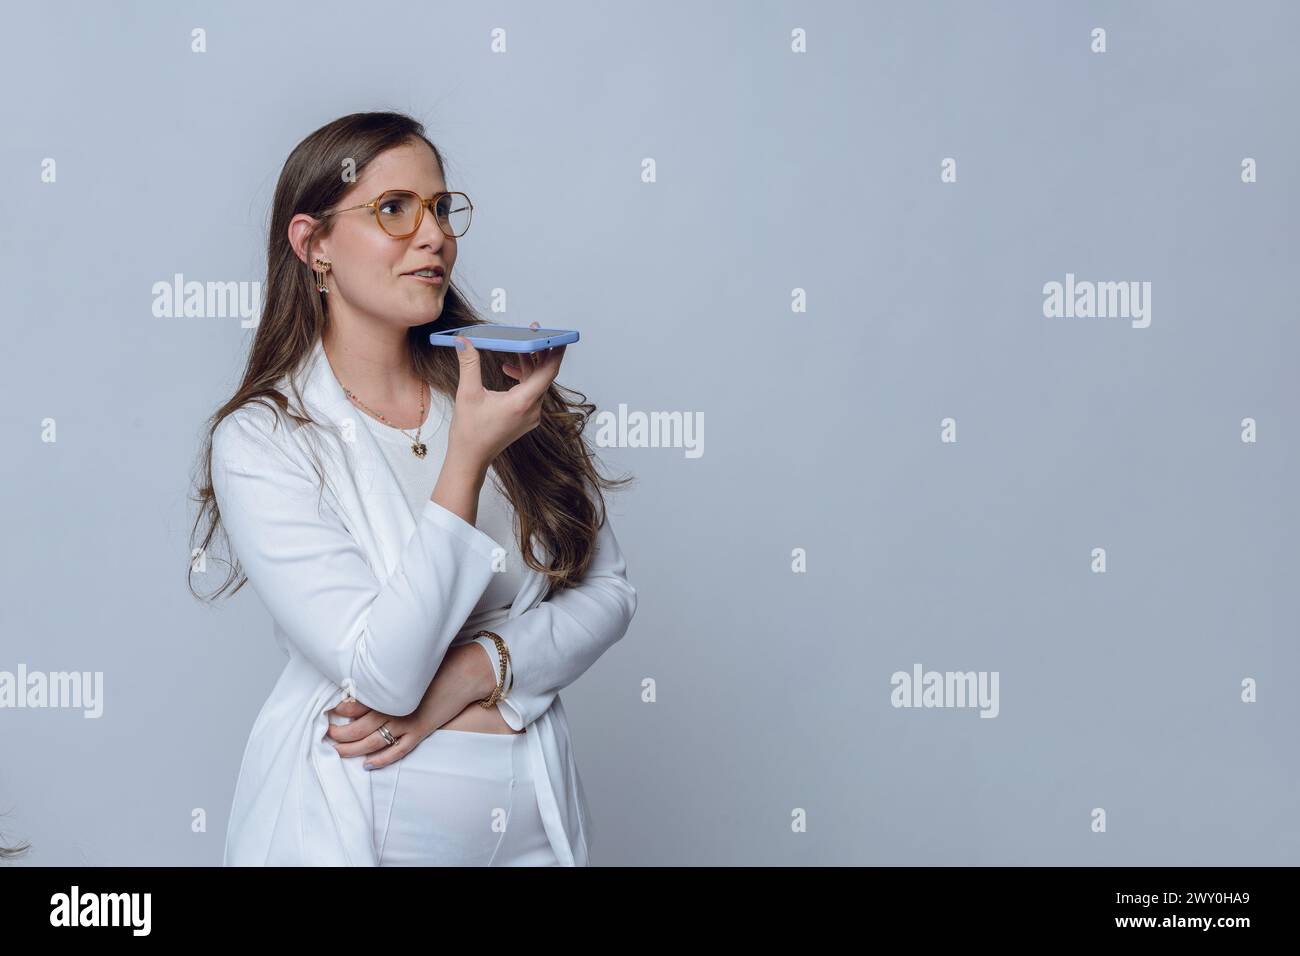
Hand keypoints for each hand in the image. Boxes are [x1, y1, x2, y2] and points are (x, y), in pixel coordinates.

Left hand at [324, 644, 499, 768]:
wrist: (466, 672)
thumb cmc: (436, 663)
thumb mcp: (406, 664)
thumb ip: (384, 672)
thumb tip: (360, 679)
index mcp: (387, 688)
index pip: (352, 704)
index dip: (336, 710)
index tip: (325, 711)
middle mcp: (393, 707)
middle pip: (355, 728)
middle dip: (337, 734)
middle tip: (326, 734)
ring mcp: (407, 722)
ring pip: (370, 743)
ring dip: (350, 749)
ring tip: (337, 749)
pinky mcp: (420, 731)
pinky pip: (397, 752)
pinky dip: (380, 761)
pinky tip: (367, 764)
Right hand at [449, 321, 564, 471]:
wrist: (470, 458)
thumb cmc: (469, 432)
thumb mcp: (467, 394)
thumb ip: (469, 364)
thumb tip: (464, 341)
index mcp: (522, 402)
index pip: (548, 372)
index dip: (556, 351)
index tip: (559, 335)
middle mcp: (532, 409)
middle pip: (543, 374)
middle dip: (538, 351)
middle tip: (533, 331)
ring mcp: (531, 415)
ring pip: (537, 382)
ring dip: (528, 364)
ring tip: (515, 347)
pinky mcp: (526, 418)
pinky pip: (531, 392)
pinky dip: (523, 378)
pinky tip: (508, 369)